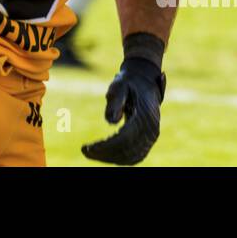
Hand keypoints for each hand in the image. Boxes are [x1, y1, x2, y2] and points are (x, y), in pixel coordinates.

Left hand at [81, 38, 166, 165]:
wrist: (144, 79)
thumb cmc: (128, 82)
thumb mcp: (119, 85)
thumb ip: (116, 101)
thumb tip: (111, 122)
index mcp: (145, 117)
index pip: (124, 139)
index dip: (105, 146)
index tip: (88, 147)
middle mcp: (151, 130)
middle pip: (127, 151)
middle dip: (104, 154)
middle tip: (85, 151)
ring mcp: (151, 137)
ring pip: (131, 157)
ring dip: (110, 158)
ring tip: (90, 153)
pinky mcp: (148, 140)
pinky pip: (134, 155)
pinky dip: (118, 158)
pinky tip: (102, 153)